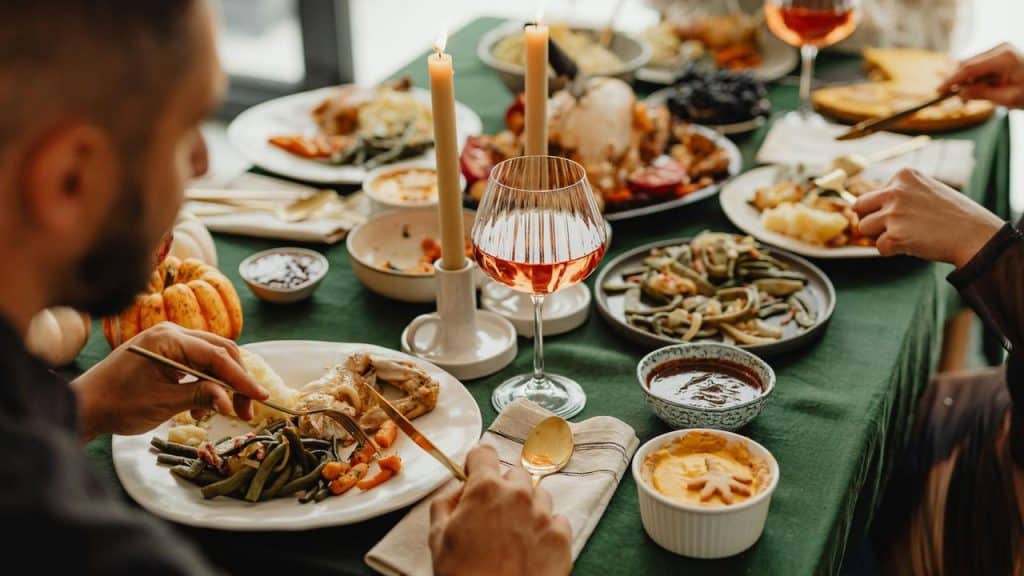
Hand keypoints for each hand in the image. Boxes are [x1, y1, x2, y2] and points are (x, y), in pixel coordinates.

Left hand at [71, 322, 267, 440]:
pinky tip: (204, 406)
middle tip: (247, 409)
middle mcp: (172, 334)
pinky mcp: (167, 354)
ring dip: (223, 384)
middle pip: (220, 351)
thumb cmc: (118, 404)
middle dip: (237, 380)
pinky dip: (207, 384)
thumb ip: (201, 396)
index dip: (242, 378)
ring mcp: (169, 342)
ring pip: (212, 358)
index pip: (217, 356)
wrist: (85, 405)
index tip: (260, 397)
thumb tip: (231, 401)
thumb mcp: (163, 403)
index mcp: (169, 340)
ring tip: (227, 411)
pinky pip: (198, 364)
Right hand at [429, 445, 571, 575]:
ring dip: (527, 507)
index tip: (475, 476)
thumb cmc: (462, 575)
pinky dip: (545, 529)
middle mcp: (518, 495)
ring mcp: (543, 515)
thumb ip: (446, 503)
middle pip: (514, 474)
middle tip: (493, 516)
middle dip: (504, 489)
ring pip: (538, 495)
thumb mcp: (437, 537)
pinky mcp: (561, 537)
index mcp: (485, 489)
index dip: (477, 464)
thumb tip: (459, 491)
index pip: (484, 453)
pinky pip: (557, 519)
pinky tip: (531, 548)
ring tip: (513, 535)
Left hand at [853, 168, 1003, 266]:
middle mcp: (895, 191)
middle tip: (892, 227)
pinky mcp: (895, 235)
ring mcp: (894, 213)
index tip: (906, 214)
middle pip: (858, 207)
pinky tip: (913, 245)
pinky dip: (892, 250)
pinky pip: (879, 247)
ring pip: (863, 227)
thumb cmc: (954, 215)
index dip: (882, 208)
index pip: (872, 193)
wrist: (976, 235)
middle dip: (871, 219)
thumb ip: (900, 193)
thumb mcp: (926, 190)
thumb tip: (862, 205)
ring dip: (880, 235)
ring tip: (906, 235)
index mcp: (904, 175)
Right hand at [939, 43, 1023, 107]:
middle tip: (959, 101)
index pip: (969, 68)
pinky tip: (980, 88)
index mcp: (1004, 58)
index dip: (952, 80)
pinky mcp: (999, 53)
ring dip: (967, 81)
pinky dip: (974, 78)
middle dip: (959, 82)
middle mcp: (1000, 49)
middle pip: (967, 64)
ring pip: (970, 64)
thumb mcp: (1008, 98)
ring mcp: (1000, 49)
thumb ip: (982, 94)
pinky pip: (978, 65)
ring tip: (973, 97)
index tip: (938, 91)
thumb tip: (960, 94)